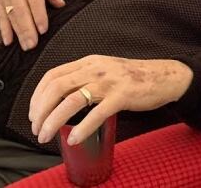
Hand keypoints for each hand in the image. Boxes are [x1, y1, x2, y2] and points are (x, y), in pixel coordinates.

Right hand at [0, 0, 64, 49]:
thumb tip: (60, 4)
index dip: (38, 15)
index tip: (43, 29)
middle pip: (20, 9)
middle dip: (26, 28)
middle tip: (33, 44)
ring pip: (10, 15)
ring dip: (17, 32)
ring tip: (25, 45)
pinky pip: (0, 15)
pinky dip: (4, 29)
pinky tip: (9, 41)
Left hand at [29, 55, 192, 145]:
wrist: (166, 76)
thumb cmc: (135, 77)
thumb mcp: (106, 69)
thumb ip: (86, 77)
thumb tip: (62, 99)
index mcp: (90, 62)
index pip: (53, 75)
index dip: (37, 95)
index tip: (34, 113)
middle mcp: (96, 68)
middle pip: (57, 87)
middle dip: (41, 111)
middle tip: (38, 128)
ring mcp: (109, 81)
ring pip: (71, 100)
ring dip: (53, 121)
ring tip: (47, 135)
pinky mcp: (122, 95)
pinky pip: (96, 113)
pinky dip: (82, 129)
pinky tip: (74, 138)